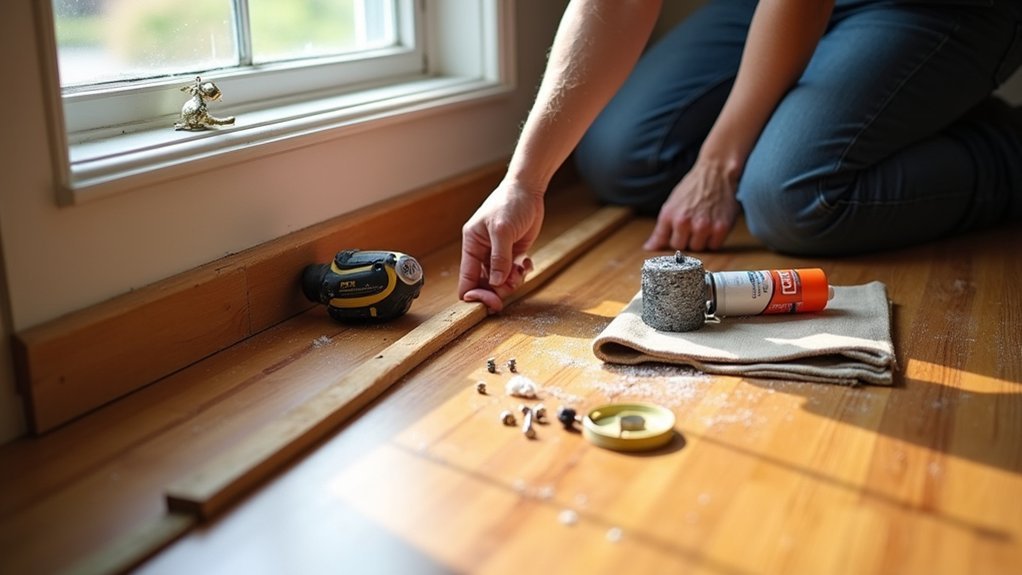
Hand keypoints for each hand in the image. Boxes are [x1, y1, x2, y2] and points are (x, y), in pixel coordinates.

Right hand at [458, 180, 544, 311]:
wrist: (528, 189)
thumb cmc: (510, 203)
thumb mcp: (502, 230)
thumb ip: (499, 258)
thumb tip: (496, 282)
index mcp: (471, 245)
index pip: (466, 278)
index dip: (476, 294)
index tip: (491, 303)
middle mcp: (481, 252)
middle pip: (484, 284)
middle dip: (498, 290)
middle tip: (513, 285)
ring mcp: (497, 254)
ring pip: (500, 281)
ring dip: (512, 282)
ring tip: (521, 269)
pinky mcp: (512, 254)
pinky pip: (513, 274)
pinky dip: (521, 274)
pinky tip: (527, 263)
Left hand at [643, 159, 740, 251]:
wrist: (715, 173)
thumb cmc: (692, 189)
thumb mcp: (670, 206)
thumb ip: (660, 229)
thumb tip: (648, 248)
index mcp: (669, 216)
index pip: (663, 242)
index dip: (670, 239)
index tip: (675, 235)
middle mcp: (684, 222)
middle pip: (680, 247)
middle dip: (685, 239)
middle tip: (692, 225)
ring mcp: (703, 226)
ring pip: (697, 248)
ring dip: (700, 240)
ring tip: (703, 224)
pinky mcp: (721, 228)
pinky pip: (714, 246)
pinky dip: (714, 239)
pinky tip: (713, 226)